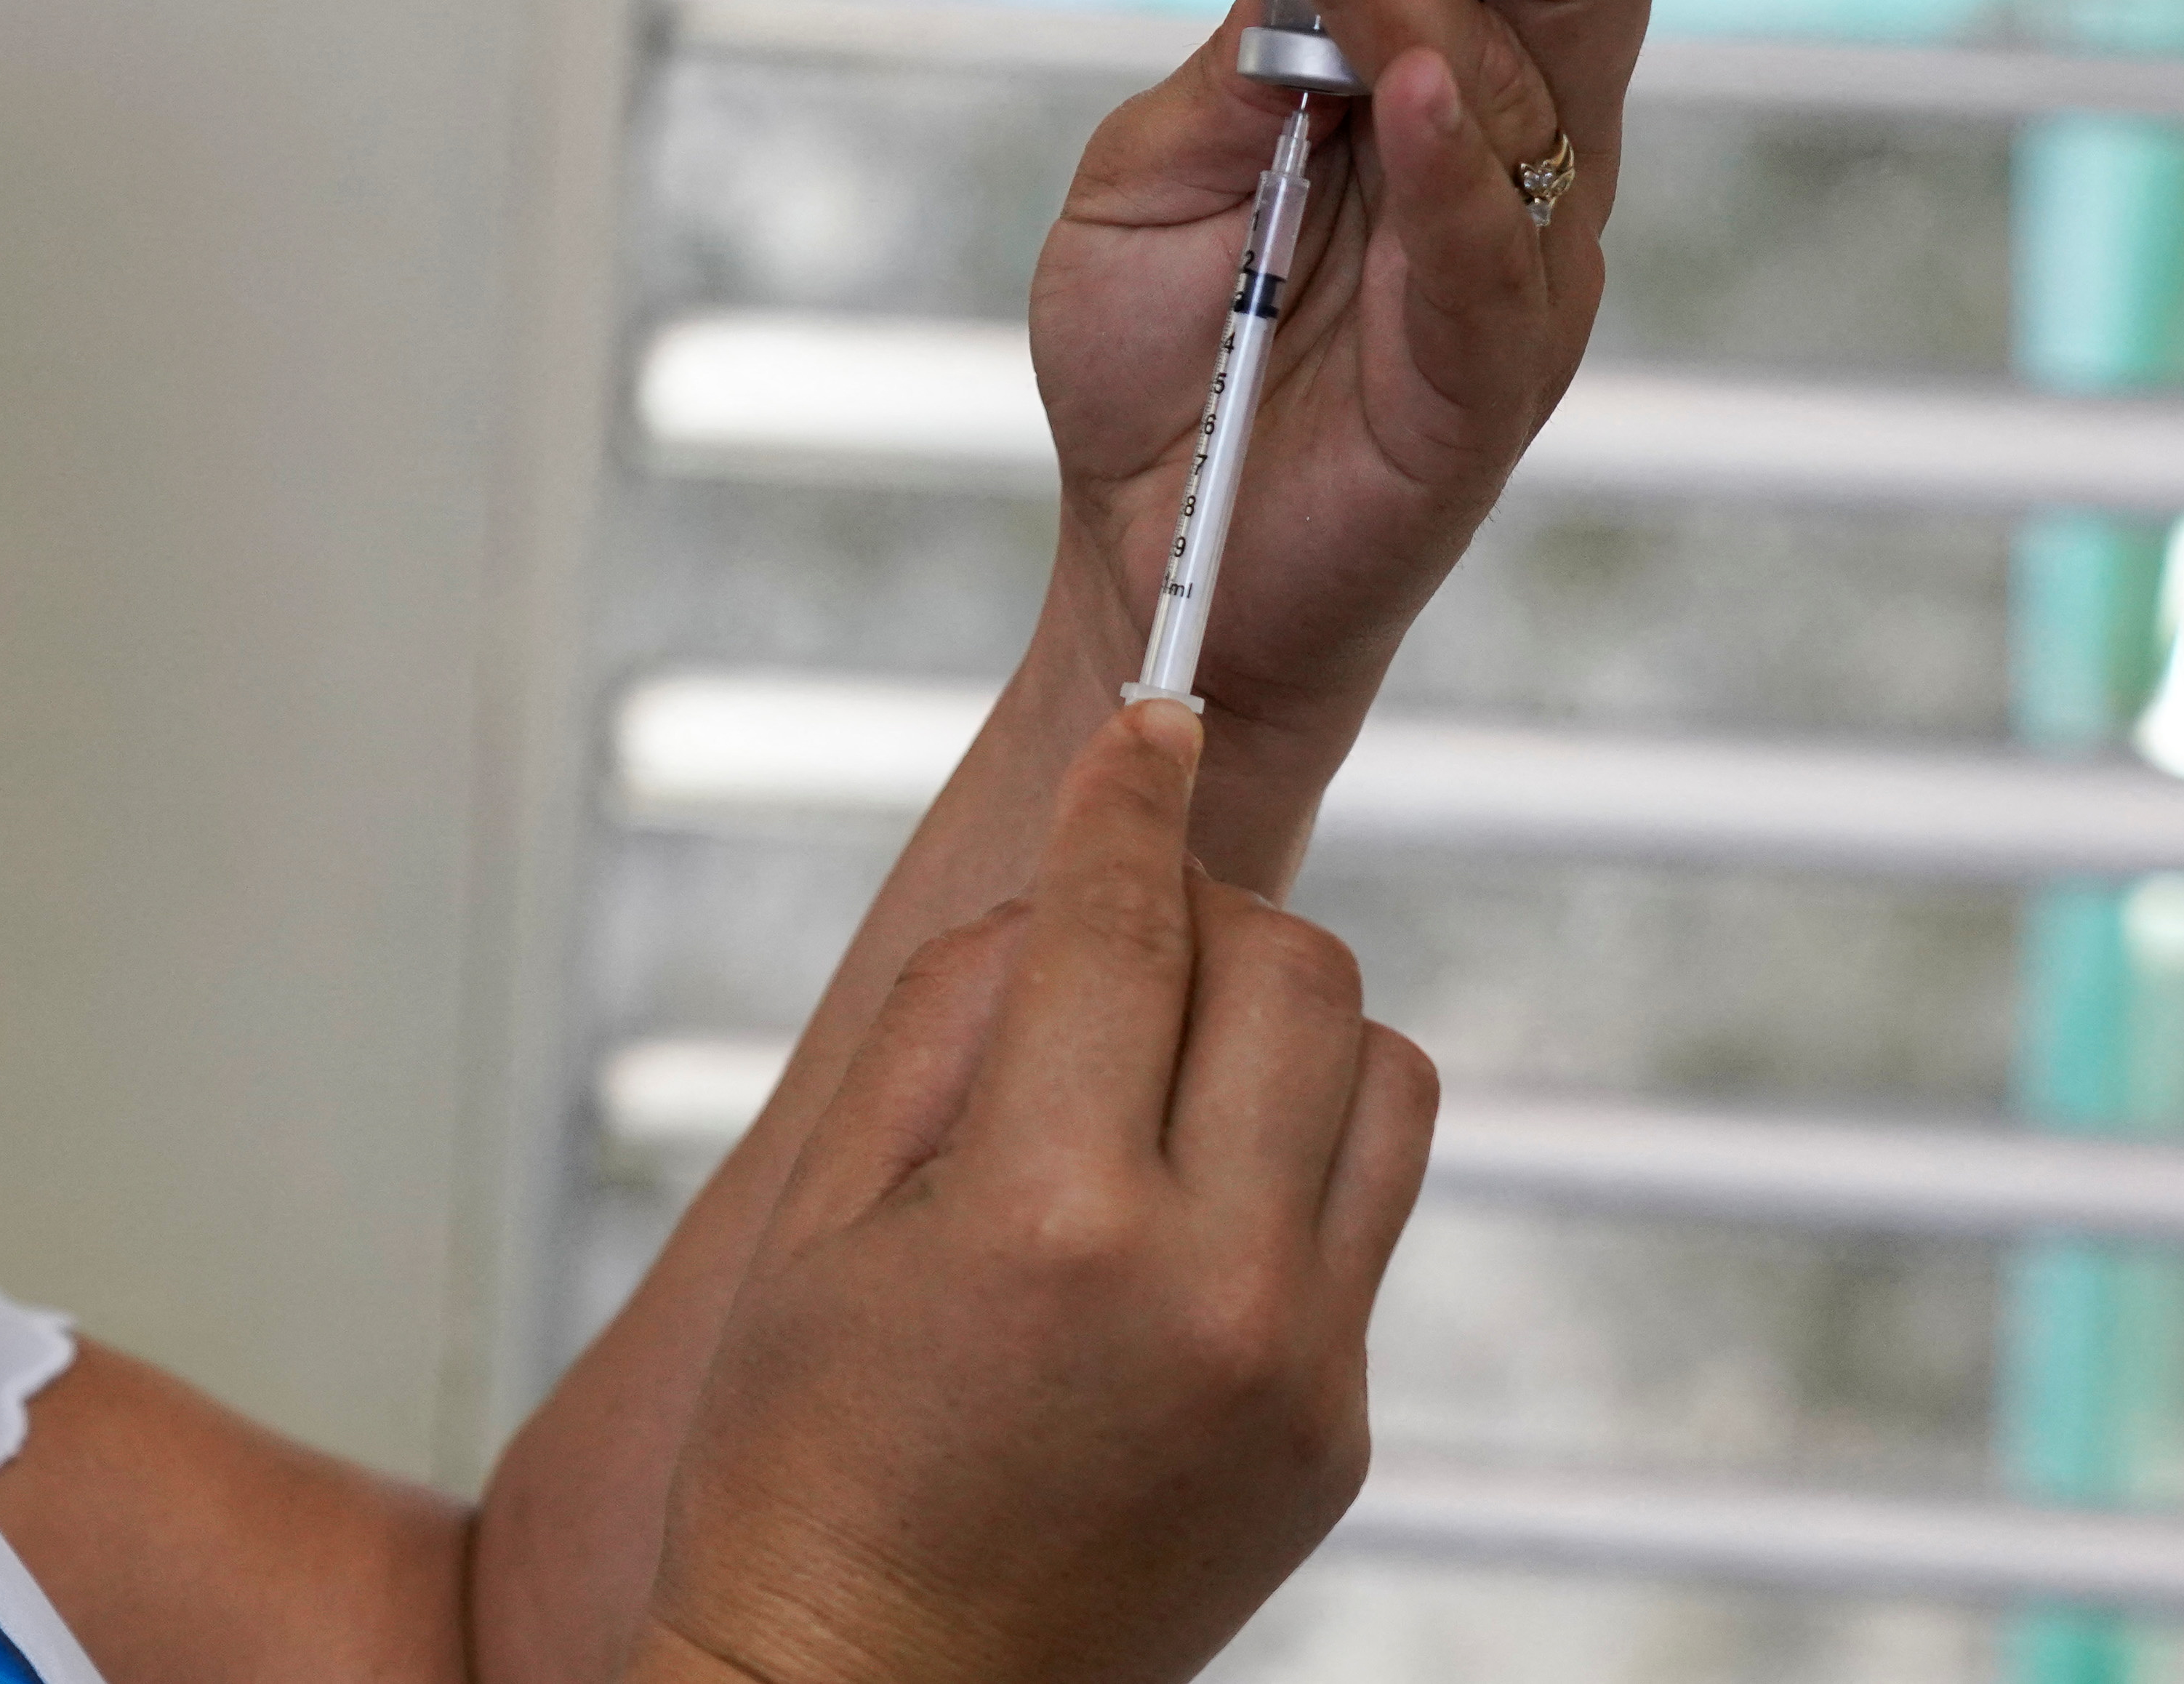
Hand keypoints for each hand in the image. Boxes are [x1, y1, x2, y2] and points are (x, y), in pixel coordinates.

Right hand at [640, 705, 1434, 1683]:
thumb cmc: (801, 1468)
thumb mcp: (818, 1215)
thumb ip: (950, 1017)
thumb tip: (1067, 886)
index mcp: (1046, 1216)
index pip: (1128, 925)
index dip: (1132, 793)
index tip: (1152, 715)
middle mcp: (1207, 1288)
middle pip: (1297, 972)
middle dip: (1208, 911)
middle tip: (1119, 936)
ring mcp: (1298, 1369)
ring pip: (1382, 1076)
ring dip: (1281, 1027)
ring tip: (1163, 1068)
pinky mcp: (1340, 1430)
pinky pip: (1364, 1213)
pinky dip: (1287, 1157)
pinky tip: (1176, 1202)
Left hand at [1024, 0, 1656, 744]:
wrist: (1141, 559)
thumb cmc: (1158, 362)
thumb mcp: (1154, 165)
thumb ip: (1241, 43)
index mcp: (1451, 73)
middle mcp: (1523, 145)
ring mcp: (1526, 254)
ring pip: (1537, 57)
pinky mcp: (1495, 371)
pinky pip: (1504, 237)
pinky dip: (1456, 142)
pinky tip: (1403, 75)